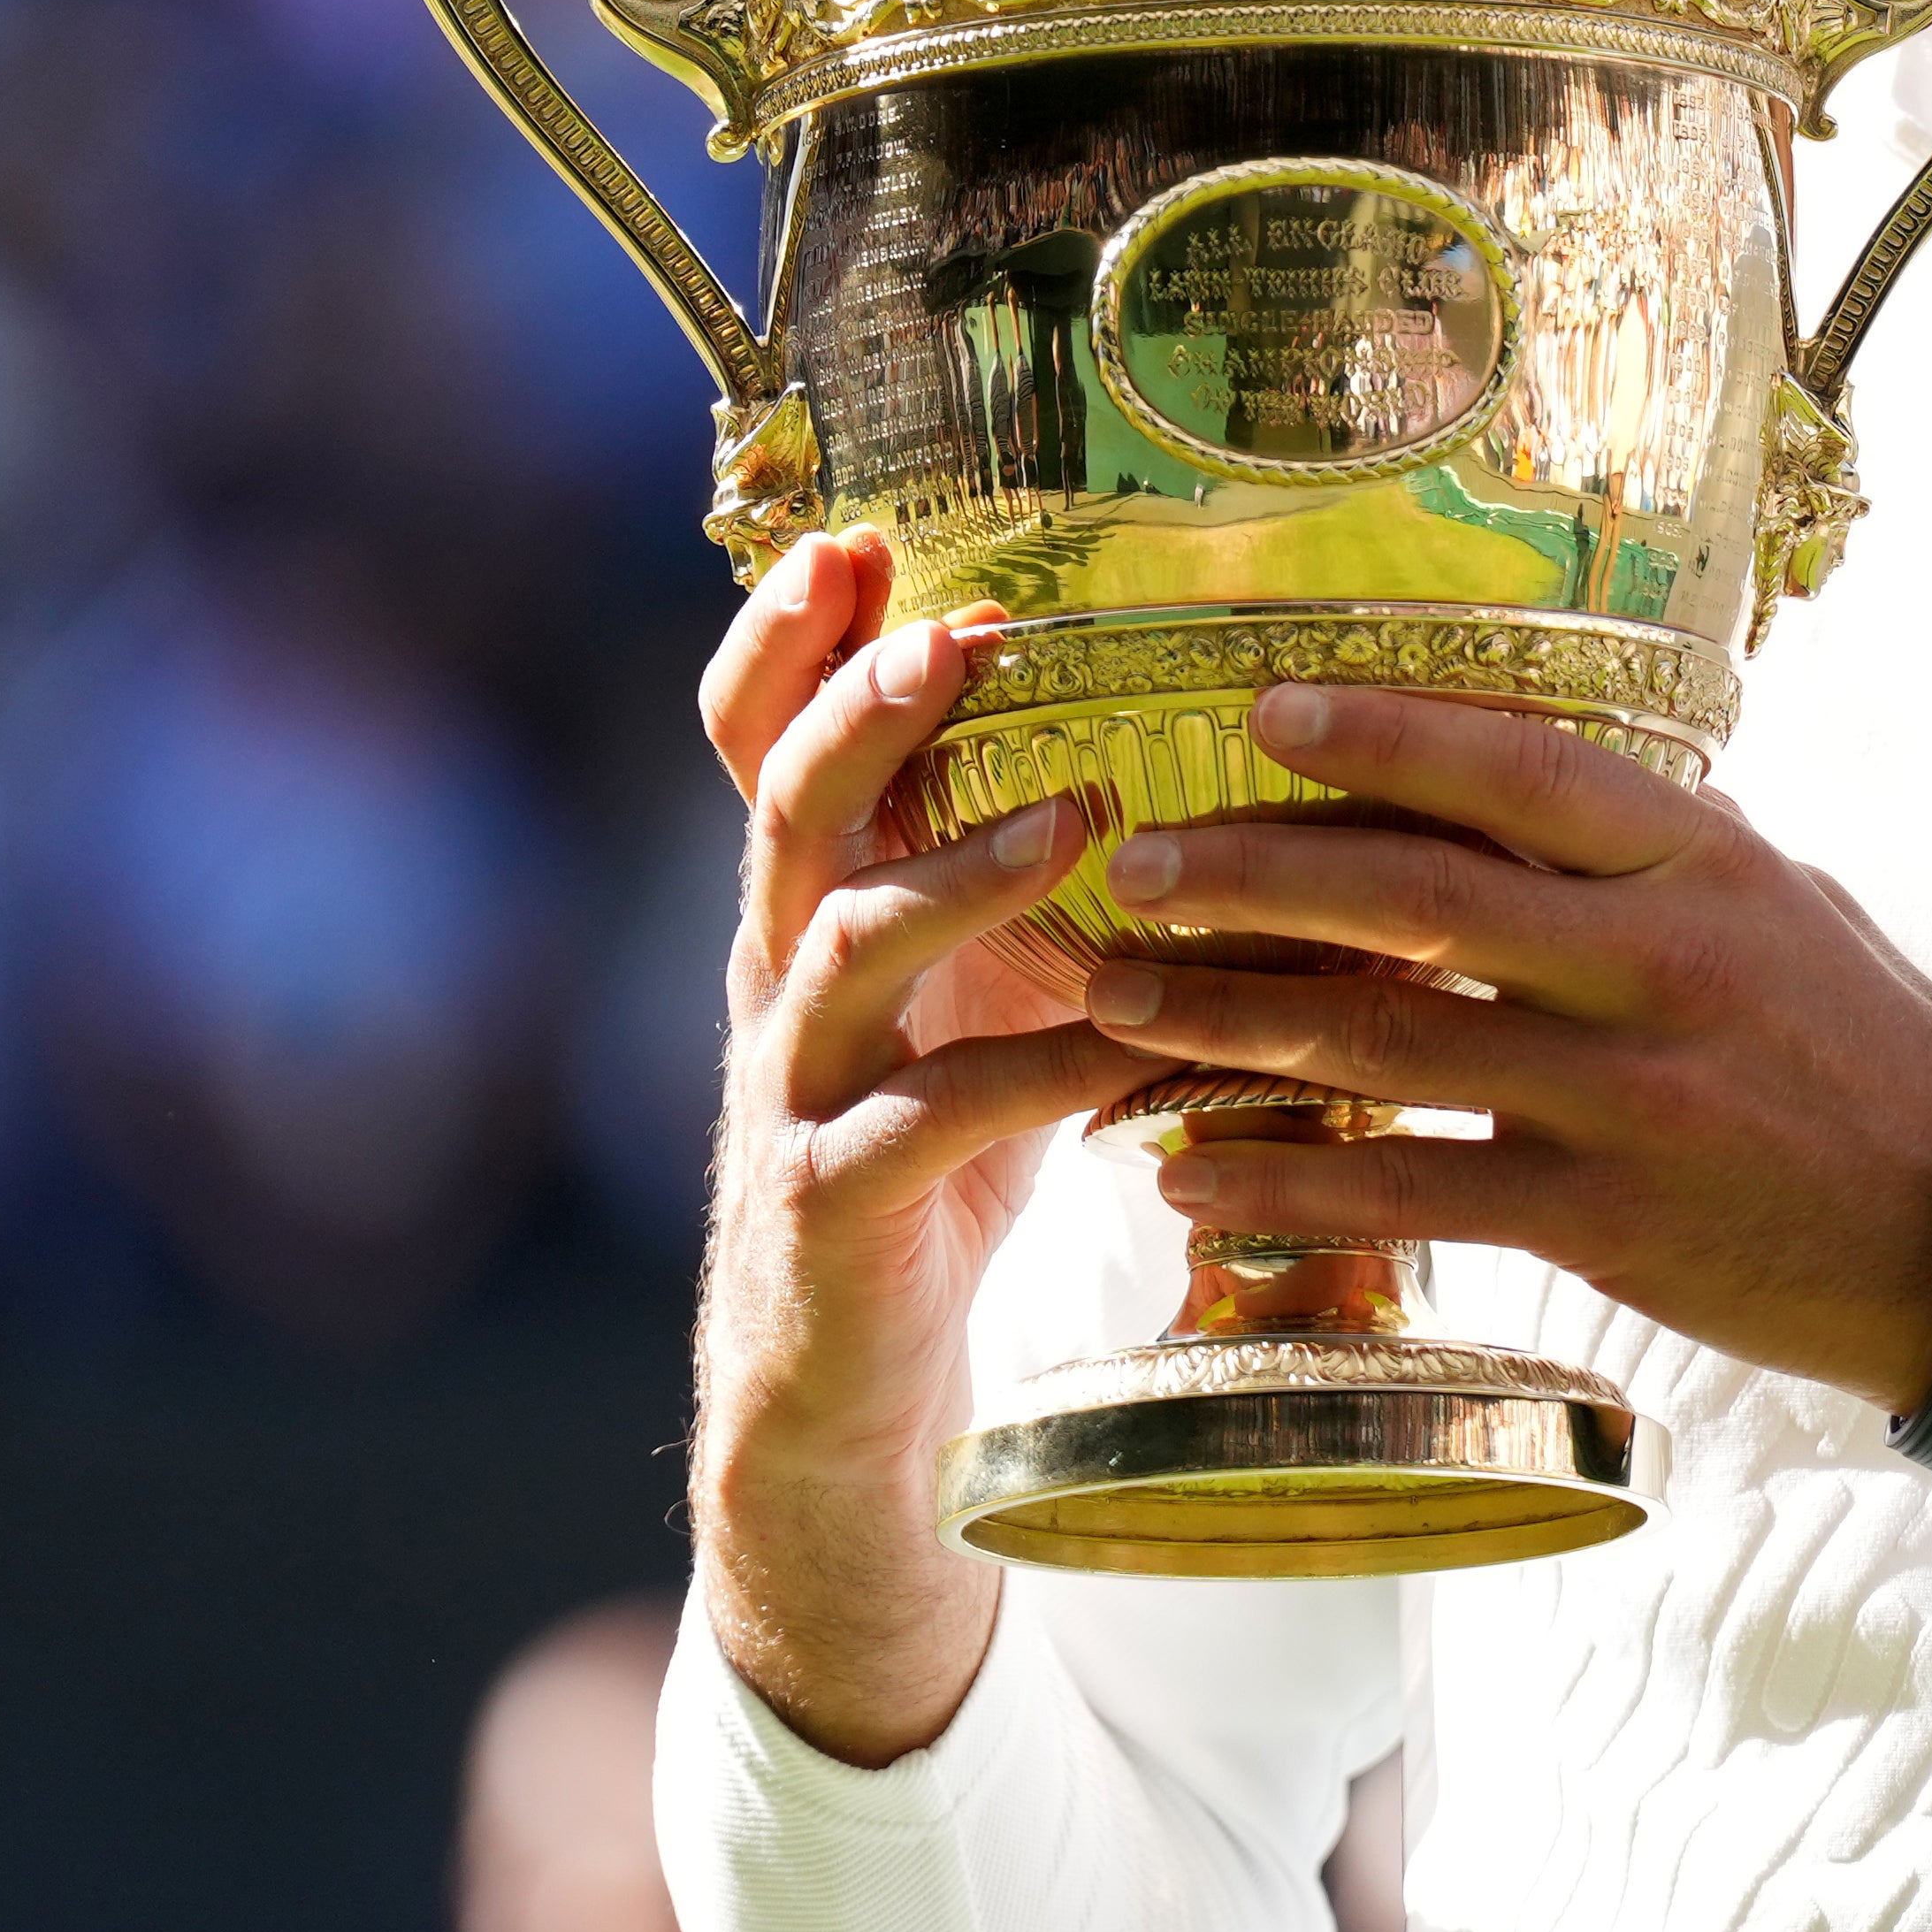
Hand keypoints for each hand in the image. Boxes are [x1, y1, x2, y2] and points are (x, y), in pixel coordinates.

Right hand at [688, 529, 1171, 1765]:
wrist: (848, 1396)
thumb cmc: (941, 1156)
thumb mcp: (973, 983)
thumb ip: (1019, 864)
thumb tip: (1169, 719)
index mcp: (815, 909)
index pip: (762, 743)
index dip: (784, 639)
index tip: (853, 535)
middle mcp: (784, 982)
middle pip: (788, 810)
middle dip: (863, 710)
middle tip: (960, 632)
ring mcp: (796, 1096)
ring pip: (842, 950)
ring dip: (959, 874)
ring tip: (1080, 819)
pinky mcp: (835, 1210)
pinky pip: (926, 1123)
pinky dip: (1035, 1076)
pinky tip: (1132, 1051)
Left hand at [1082, 684, 1931, 1414]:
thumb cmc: (1883, 1066)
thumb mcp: (1793, 915)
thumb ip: (1657, 865)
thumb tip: (1520, 802)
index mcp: (1705, 864)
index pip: (1517, 771)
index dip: (1379, 735)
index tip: (1262, 711)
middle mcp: (1654, 962)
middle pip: (1410, 897)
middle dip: (1250, 876)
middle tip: (1136, 869)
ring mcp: (1623, 1094)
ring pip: (1380, 1039)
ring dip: (1225, 1024)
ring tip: (1113, 1010)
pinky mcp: (1602, 1219)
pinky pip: (1405, 1190)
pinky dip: (1283, 1183)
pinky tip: (1192, 1179)